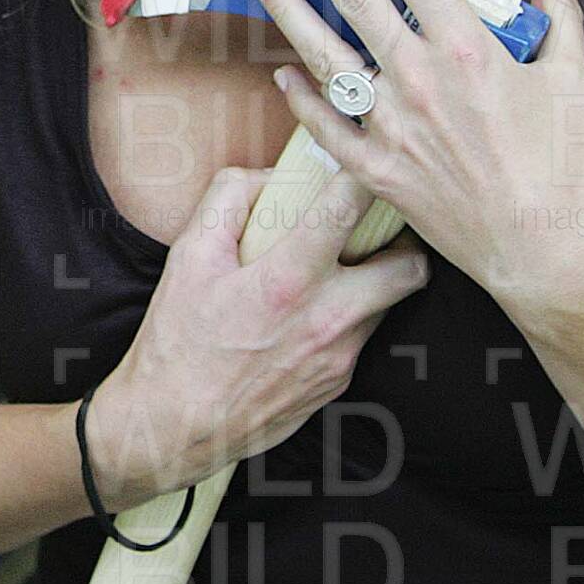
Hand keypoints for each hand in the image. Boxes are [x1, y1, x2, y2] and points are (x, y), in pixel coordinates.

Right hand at [90, 159, 429, 506]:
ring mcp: (339, 357)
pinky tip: (310, 315)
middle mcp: (327, 321)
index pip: (348, 210)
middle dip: (404, 241)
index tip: (370, 158)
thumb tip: (268, 175)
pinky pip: (362, 337)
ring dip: (375, 280)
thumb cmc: (178, 340)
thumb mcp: (188, 257)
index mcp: (288, 281)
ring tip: (341, 269)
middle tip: (379, 228)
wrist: (175, 426)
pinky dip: (348, 316)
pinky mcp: (338, 384)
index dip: (366, 175)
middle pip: (408, 268)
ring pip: (388, 304)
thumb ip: (227, 200)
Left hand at [252, 0, 583, 315]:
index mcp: (467, 48)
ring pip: (326, 53)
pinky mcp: (376, 168)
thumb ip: (560, 14)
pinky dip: (301, 98)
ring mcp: (391, 124)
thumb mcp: (572, 78)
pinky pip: (327, 126)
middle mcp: (419, 78)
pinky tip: (281, 72)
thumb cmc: (564, 164)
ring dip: (289, 9)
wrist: (545, 250)